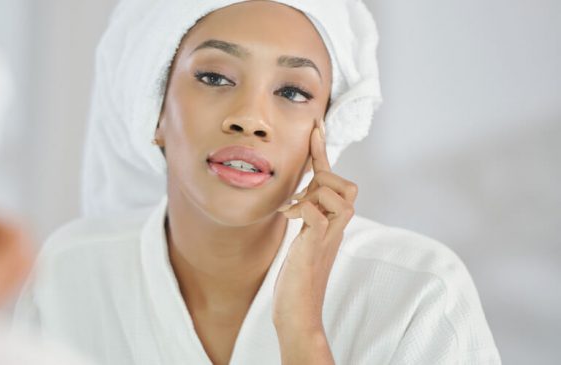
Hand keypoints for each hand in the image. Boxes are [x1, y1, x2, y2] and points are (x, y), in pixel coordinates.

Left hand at [272, 119, 357, 363]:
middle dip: (323, 180)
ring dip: (310, 195)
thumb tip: (298, 196)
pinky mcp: (316, 245)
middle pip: (347, 184)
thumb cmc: (296, 279)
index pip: (333, 181)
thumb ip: (307, 217)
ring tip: (293, 213)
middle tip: (300, 199)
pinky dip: (300, 208)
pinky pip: (315, 211)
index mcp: (333, 223)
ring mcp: (329, 236)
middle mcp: (337, 227)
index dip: (323, 152)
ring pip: (334, 192)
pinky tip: (287, 218)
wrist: (297, 312)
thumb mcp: (302, 239)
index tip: (315, 126)